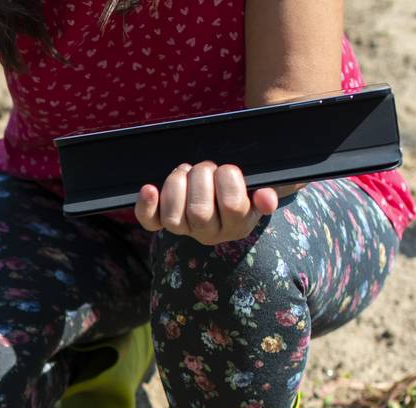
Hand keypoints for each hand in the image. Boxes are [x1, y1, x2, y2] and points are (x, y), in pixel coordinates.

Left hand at [136, 162, 278, 244]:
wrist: (228, 190)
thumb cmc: (248, 186)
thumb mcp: (265, 187)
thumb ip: (269, 192)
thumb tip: (266, 199)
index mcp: (238, 225)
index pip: (232, 205)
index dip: (228, 179)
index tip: (228, 168)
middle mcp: (209, 233)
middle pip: (199, 212)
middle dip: (201, 177)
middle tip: (207, 167)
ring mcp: (185, 230)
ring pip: (173, 218)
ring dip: (177, 184)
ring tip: (186, 171)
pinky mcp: (163, 223)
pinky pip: (150, 221)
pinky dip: (146, 206)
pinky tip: (149, 189)